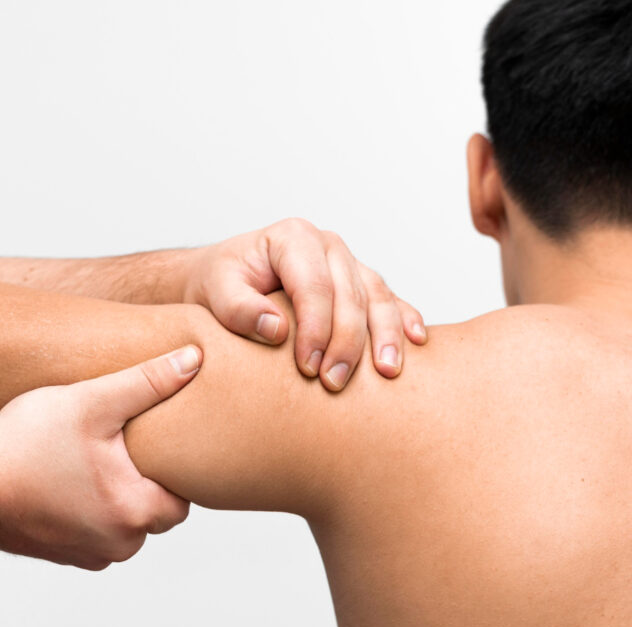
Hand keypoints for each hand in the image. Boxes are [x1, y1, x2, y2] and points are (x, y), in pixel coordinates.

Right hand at [0, 346, 200, 570]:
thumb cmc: (22, 444)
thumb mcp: (91, 401)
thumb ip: (149, 381)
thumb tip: (194, 360)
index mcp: (134, 513)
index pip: (184, 498)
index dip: (174, 467)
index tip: (156, 440)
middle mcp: (118, 546)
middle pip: (158, 512)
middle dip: (147, 479)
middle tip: (125, 443)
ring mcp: (89, 555)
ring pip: (127, 523)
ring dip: (119, 495)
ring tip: (98, 457)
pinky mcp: (63, 555)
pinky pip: (97, 532)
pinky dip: (92, 509)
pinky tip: (73, 476)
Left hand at [184, 218, 426, 390]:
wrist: (221, 281)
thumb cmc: (218, 285)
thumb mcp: (215, 292)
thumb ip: (238, 309)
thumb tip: (277, 330)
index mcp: (293, 238)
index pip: (314, 286)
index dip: (315, 329)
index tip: (307, 369)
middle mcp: (327, 245)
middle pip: (350, 294)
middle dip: (348, 342)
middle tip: (336, 382)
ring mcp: (349, 263)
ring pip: (378, 297)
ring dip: (386, 336)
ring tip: (388, 372)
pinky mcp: (361, 284)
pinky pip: (390, 301)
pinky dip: (404, 321)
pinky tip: (416, 342)